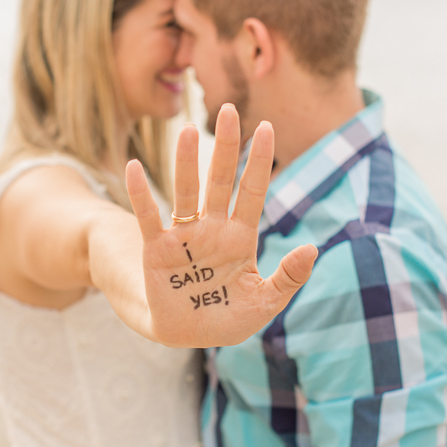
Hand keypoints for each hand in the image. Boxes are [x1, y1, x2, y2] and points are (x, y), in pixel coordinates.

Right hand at [127, 103, 316, 347]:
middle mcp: (212, 229)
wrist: (188, 337)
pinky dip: (141, 194)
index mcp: (240, 238)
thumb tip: (312, 248)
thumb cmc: (227, 319)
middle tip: (228, 109)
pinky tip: (134, 167)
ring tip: (189, 131)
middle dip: (226, 147)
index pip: (252, 192)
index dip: (259, 162)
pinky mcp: (157, 250)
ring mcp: (184, 237)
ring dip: (187, 162)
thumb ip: (289, 278)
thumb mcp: (265, 303)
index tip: (266, 127)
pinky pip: (148, 217)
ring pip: (186, 192)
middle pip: (220, 181)